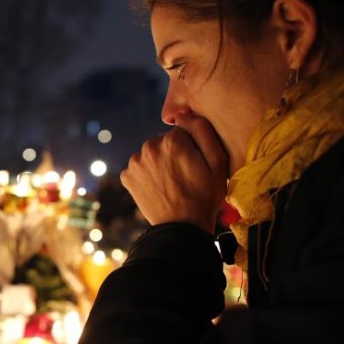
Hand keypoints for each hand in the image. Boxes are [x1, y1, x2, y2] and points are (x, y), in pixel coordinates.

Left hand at [120, 114, 228, 231]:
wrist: (181, 228)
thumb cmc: (205, 196)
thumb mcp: (217, 162)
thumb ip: (203, 130)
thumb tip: (184, 114)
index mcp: (171, 140)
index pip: (182, 132)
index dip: (191, 147)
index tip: (195, 164)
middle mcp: (148, 147)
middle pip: (164, 141)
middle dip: (173, 153)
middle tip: (184, 175)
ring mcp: (134, 162)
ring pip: (150, 154)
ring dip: (159, 163)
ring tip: (171, 183)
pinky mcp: (126, 176)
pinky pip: (139, 168)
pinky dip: (147, 174)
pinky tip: (158, 187)